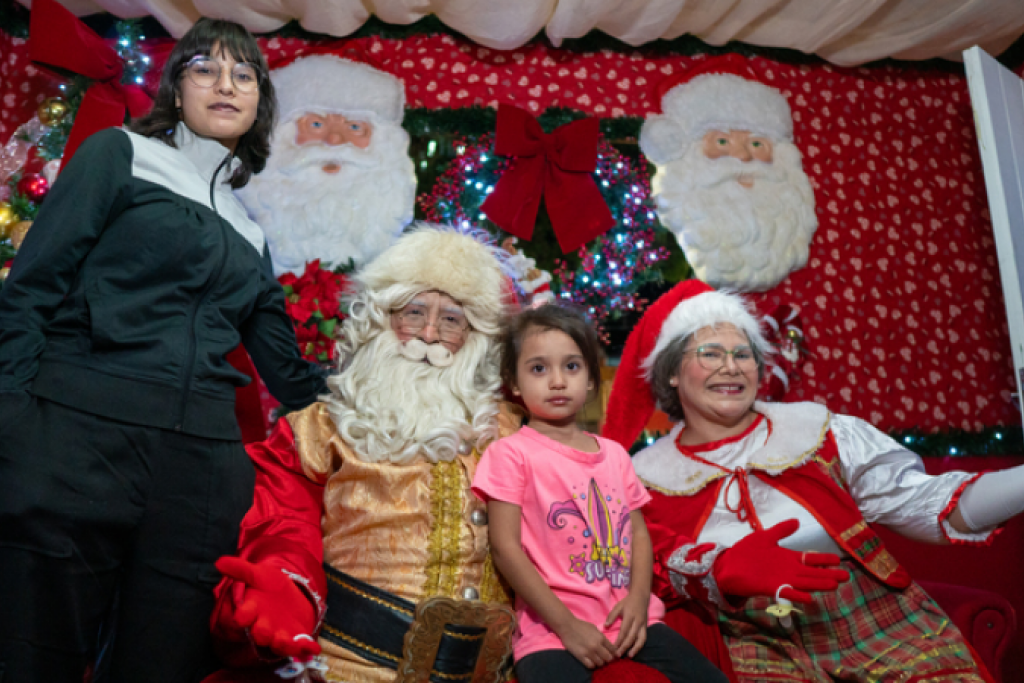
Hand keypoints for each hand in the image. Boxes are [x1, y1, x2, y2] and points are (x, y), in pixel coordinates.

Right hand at [215, 556, 320, 658]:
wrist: (290, 596)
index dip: (241, 617)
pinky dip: (307, 648)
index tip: (240, 616)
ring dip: (283, 645)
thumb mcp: (258, 574)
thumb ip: (240, 569)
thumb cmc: (269, 587)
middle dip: (261, 633)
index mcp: (251, 611)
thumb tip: (218, 561)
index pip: (242, 617)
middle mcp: (264, 626)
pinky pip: (301, 646)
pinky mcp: (297, 639)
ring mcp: (280, 635)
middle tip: (263, 631)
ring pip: (279, 644)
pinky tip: (314, 648)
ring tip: (288, 642)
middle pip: (260, 634)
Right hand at [556, 617, 617, 668]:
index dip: (614, 653)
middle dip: (608, 659)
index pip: (613, 649)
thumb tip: (608, 646)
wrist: (568, 626)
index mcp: (601, 638)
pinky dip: (592, 665)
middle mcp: (596, 646)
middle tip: (604, 657)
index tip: (613, 654)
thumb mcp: (595, 629)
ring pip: (600, 663)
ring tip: (597, 659)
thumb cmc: (582, 626)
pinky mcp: (581, 656)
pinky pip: (590, 665)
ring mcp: (589, 652)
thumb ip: (602, 638)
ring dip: (600, 662)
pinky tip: (591, 661)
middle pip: (608, 658)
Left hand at [605, 592, 647, 657]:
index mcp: (629, 616)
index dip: (619, 640)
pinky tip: (635, 651)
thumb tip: (605, 626)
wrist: (641, 597)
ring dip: (635, 648)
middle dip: (625, 647)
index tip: (614, 648)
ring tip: (629, 656)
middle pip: (631, 637)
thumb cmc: (627, 602)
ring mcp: (643, 625)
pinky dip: (640, 645)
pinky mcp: (646, 627)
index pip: (624, 631)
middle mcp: (637, 622)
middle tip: (618, 655)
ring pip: (640, 639)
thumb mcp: (618, 606)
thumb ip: (611, 616)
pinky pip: (644, 638)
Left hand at [713, 519, 848, 602]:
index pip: (810, 559)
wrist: (727, 565)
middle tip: (846, 576)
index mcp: (788, 558)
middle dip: (828, 574)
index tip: (838, 560)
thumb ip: (781, 530)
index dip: (823, 560)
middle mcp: (788, 570)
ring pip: (804, 583)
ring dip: (818, 585)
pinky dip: (797, 595)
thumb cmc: (746, 552)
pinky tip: (809, 598)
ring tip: (834, 585)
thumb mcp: (765, 537)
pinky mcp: (770, 588)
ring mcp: (781, 580)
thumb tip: (797, 521)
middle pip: (812, 573)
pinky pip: (787, 593)